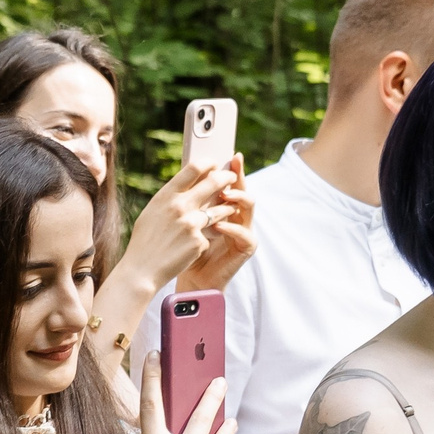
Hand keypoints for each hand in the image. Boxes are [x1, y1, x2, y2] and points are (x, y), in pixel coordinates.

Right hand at [119, 159, 243, 287]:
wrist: (141, 271)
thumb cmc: (144, 241)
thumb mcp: (152, 213)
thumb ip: (170, 199)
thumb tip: (189, 185)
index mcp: (166, 196)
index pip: (193, 168)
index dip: (208, 163)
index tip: (214, 163)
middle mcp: (180, 206)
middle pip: (213, 182)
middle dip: (227, 178)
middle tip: (232, 178)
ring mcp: (191, 224)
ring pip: (220, 209)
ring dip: (227, 207)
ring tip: (230, 208)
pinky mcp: (199, 242)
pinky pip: (212, 233)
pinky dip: (210, 235)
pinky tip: (204, 240)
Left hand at [175, 157, 255, 292]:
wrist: (191, 277)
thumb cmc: (186, 249)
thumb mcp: (186, 221)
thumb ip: (191, 202)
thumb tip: (184, 175)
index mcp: (225, 207)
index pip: (230, 183)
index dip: (231, 169)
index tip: (229, 155)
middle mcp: (237, 216)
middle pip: (242, 190)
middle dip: (239, 177)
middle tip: (232, 166)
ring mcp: (244, 230)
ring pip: (249, 207)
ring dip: (237, 199)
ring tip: (225, 195)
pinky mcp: (246, 247)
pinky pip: (243, 234)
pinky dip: (231, 228)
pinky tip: (220, 225)